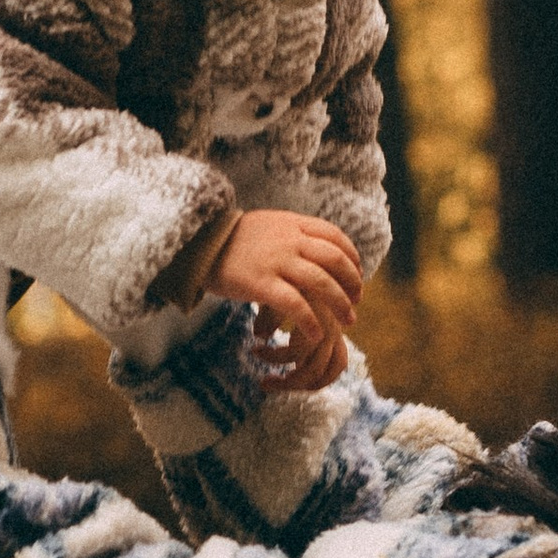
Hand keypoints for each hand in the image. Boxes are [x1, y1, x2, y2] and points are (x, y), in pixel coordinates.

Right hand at [214, 210, 360, 390]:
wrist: (199, 244)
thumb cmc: (234, 240)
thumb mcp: (269, 225)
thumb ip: (294, 234)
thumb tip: (319, 248)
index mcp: (292, 224)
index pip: (335, 236)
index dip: (352, 258)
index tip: (357, 276)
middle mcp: (289, 239)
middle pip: (334, 259)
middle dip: (352, 282)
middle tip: (357, 301)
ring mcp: (276, 261)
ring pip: (320, 282)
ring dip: (340, 303)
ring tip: (348, 321)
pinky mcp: (261, 283)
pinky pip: (295, 304)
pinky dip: (311, 320)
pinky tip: (318, 333)